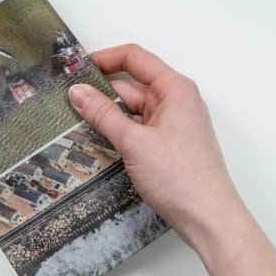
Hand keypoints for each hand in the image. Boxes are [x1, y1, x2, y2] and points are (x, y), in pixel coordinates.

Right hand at [67, 44, 245, 252]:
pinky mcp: (168, 145)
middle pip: (131, 85)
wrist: (208, 217)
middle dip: (100, 92)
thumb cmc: (183, 178)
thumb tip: (78, 92)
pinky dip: (119, 132)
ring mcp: (173, 124)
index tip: (76, 68)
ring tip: (75, 123)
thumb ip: (103, 114)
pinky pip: (138, 129)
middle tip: (67, 100)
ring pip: (132, 110)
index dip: (104, 59)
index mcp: (175, 89)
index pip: (134, 58)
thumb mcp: (134, 142)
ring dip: (107, 116)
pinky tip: (98, 142)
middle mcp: (176, 102)